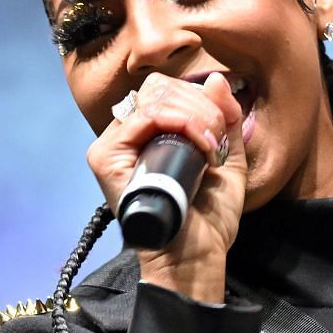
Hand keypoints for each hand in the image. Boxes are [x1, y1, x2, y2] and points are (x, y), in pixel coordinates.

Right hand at [87, 72, 247, 303]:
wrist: (195, 254)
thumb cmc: (207, 218)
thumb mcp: (226, 159)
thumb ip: (225, 119)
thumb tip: (215, 78)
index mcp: (148, 136)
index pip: (166, 90)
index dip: (198, 98)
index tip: (220, 129)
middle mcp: (126, 138)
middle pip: (159, 88)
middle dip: (199, 105)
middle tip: (217, 140)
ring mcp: (112, 146)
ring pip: (153, 97)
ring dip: (194, 114)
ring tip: (211, 147)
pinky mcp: (106, 157)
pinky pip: (143, 116)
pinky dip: (179, 122)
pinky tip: (199, 145)